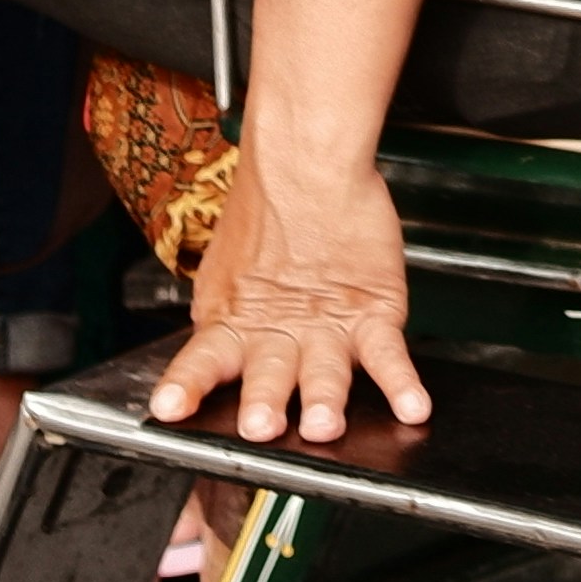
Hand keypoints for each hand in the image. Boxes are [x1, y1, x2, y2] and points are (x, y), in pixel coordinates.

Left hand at [151, 136, 427, 446]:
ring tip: (324, 421)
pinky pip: (387, 352)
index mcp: (234, 320)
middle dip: (264, 403)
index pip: (202, 361)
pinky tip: (411, 405)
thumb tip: (213, 358)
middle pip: (268, 375)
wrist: (307, 157)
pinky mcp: (373, 310)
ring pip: (326, 370)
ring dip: (324, 399)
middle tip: (261, 424)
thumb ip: (227, 319)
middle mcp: (277, 329)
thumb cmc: (268, 208)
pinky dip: (401, 382)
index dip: (186, 385)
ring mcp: (327, 323)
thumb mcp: (228, 270)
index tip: (169, 409)